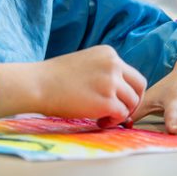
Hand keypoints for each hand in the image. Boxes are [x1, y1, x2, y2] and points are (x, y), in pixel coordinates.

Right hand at [0, 45, 145, 125]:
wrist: (37, 84)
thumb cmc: (54, 77)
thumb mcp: (85, 62)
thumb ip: (103, 70)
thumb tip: (119, 91)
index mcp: (109, 53)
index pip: (131, 73)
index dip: (127, 90)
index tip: (116, 99)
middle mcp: (113, 64)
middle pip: (139, 86)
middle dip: (132, 101)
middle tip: (119, 112)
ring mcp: (111, 82)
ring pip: (132, 102)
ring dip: (120, 113)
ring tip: (103, 117)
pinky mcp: (107, 101)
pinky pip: (121, 114)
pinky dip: (113, 121)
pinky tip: (98, 122)